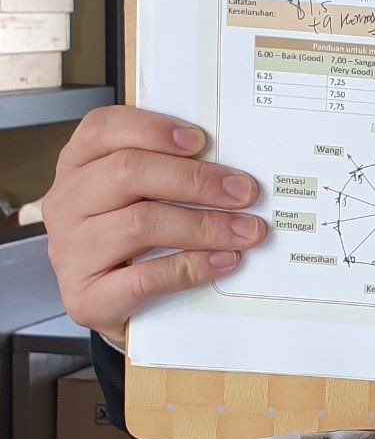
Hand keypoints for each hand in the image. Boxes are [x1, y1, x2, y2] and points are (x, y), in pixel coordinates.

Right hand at [41, 107, 266, 344]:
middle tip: (243, 192)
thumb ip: (166, 173)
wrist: (112, 309)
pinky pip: (144, 278)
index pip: (102, 130)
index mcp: (76, 168)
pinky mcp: (86, 298)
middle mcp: (66, 205)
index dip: (152, 129)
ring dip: (203, 225)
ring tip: (244, 231)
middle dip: (195, 180)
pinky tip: (222, 261)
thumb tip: (226, 170)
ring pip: (140, 224)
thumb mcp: (136, 198)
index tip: (201, 140)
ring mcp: (71, 253)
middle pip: (127, 173)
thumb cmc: (127, 245)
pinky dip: (190, 268)